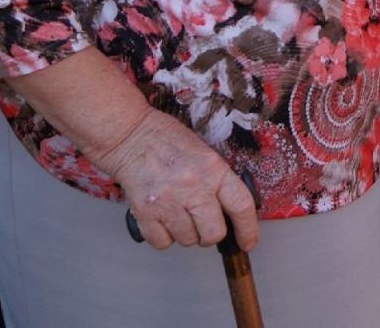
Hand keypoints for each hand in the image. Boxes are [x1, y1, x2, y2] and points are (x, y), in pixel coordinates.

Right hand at [92, 108, 258, 251]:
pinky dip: (164, 237)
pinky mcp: (145, 213)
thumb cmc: (169, 142)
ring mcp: (168, 202)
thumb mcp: (206, 154)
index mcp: (214, 169)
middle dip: (211, 235)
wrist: (130, 136)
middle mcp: (193, 187)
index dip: (248, 229)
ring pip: (188, 240)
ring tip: (178, 212)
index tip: (248, 242)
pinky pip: (162, 243)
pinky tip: (163, 218)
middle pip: (213, 233)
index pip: (241, 205)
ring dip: (186, 233)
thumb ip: (219, 182)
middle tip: (204, 224)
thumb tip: (230, 213)